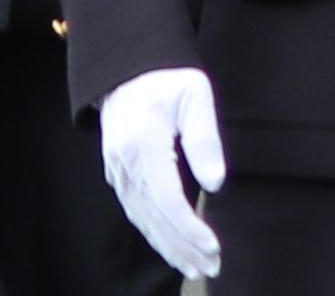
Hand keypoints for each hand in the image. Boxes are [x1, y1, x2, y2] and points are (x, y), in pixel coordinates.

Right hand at [100, 68, 231, 278]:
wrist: (128, 68)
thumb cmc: (166, 77)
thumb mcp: (195, 95)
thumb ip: (204, 138)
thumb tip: (215, 183)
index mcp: (144, 144)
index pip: (168, 199)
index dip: (190, 228)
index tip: (214, 246)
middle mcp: (126, 164)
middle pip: (154, 218)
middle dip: (183, 247)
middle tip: (211, 268)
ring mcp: (118, 171)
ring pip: (143, 220)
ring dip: (169, 246)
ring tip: (196, 266)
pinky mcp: (118, 174)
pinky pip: (136, 212)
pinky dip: (154, 233)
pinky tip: (171, 247)